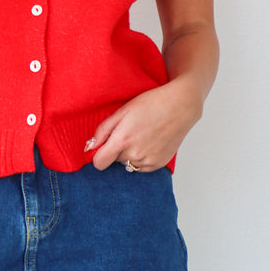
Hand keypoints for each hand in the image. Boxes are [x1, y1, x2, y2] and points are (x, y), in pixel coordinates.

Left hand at [86, 80, 202, 172]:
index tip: (102, 146)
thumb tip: (89, 147)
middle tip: (128, 131)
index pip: (99, 163)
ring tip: (140, 135)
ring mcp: (148, 161)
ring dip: (129, 154)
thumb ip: (103, 130)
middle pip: (114, 161)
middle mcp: (135, 154)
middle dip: (117, 149)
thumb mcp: (123, 111)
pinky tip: (149, 142)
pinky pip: (141, 166)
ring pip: (128, 164)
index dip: (98, 155)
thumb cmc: (151, 104)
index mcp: (122, 140)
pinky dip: (142, 158)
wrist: (180, 106)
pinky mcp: (159, 164)